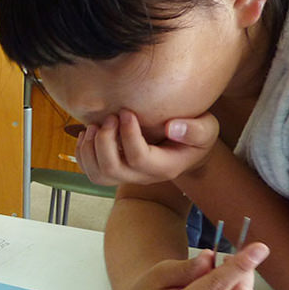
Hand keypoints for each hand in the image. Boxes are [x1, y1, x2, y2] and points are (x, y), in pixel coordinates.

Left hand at [75, 109, 218, 185]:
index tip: (126, 112)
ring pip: (97, 174)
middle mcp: (141, 177)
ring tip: (95, 125)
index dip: (128, 134)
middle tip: (109, 118)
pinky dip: (82, 152)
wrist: (184, 148)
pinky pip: (89, 170)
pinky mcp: (112, 171)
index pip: (139, 158)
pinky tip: (88, 133)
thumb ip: (195, 130)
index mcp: (164, 167)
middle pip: (112, 169)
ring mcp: (125, 176)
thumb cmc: (194, 136)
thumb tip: (173, 127)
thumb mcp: (206, 129)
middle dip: (105, 141)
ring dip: (90, 148)